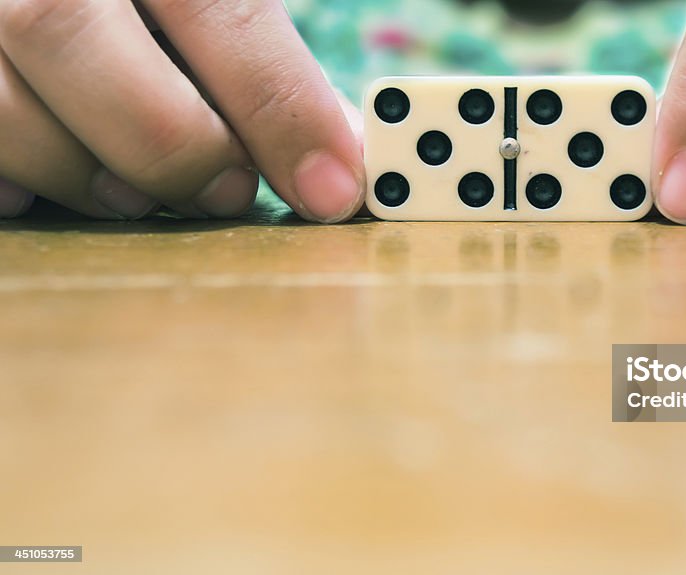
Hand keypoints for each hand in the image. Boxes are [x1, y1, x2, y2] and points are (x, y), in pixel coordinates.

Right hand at [0, 0, 363, 221]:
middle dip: (169, 142)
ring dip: (83, 172)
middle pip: (72, 32)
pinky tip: (50, 186)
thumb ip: (251, 50)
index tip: (332, 189)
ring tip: (136, 197)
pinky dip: (15, 178)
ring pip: (1, 100)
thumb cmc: (144, 2)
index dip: (280, 105)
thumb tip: (335, 153)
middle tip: (225, 193)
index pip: (222, 9)